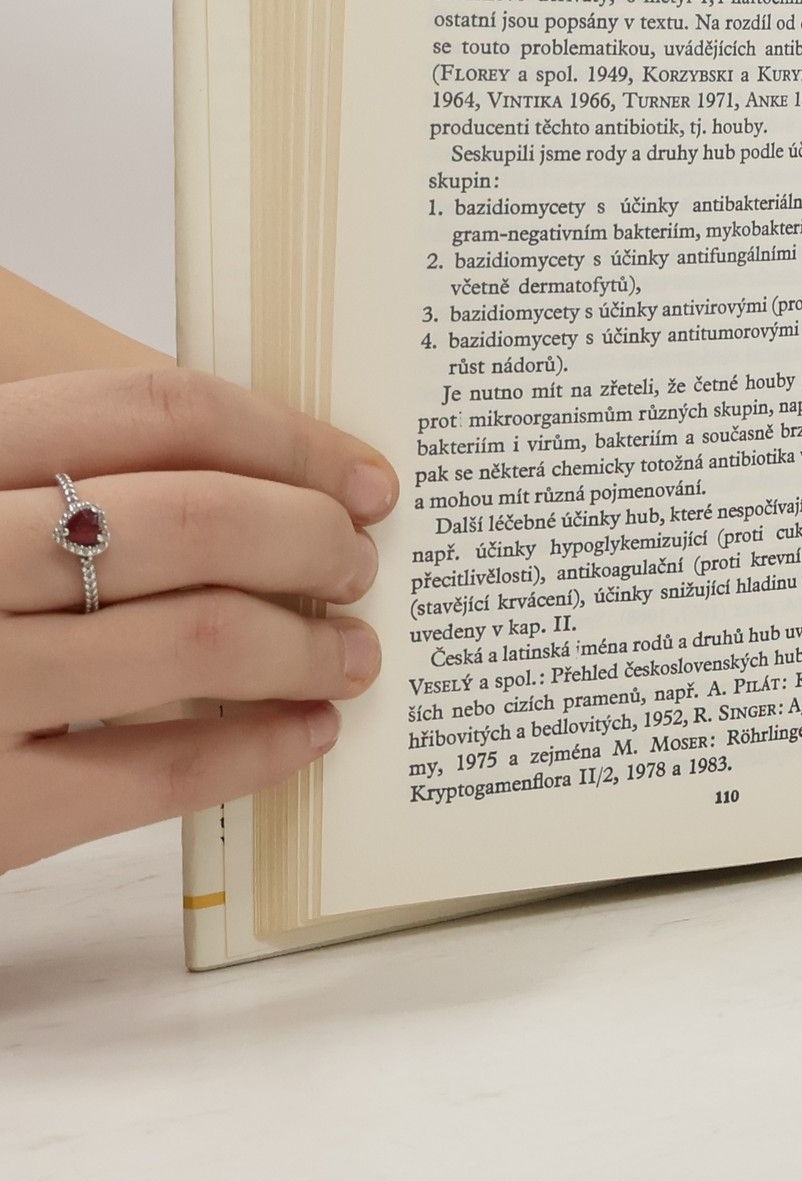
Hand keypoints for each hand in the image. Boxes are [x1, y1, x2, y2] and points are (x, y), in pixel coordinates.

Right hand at [0, 368, 395, 873]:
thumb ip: (61, 476)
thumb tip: (268, 478)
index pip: (152, 407)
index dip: (285, 437)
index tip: (360, 474)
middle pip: (196, 518)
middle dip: (311, 539)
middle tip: (358, 562)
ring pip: (198, 637)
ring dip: (308, 644)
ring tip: (353, 650)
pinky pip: (155, 773)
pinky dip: (257, 748)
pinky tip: (305, 731)